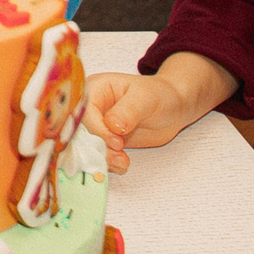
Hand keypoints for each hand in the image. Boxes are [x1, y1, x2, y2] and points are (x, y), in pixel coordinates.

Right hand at [83, 52, 235, 174]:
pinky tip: (123, 164)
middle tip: (120, 157)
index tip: (116, 142)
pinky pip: (99, 155)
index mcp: (95, 89)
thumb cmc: (159, 95)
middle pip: (81, 131)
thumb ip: (128, 110)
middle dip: (98, 148)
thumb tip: (112, 125)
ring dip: (104, 158)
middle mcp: (91, 107)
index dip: (97, 129)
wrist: (172, 108)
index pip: (84, 111)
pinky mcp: (104, 141)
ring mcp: (97, 125)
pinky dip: (109, 163)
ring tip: (124, 162)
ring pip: (88, 146)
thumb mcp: (146, 98)